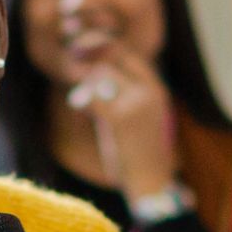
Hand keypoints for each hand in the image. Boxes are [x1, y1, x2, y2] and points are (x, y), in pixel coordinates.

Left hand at [65, 38, 176, 198]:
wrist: (152, 183)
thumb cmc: (140, 153)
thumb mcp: (140, 116)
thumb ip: (125, 92)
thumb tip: (95, 72)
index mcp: (156, 88)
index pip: (127, 53)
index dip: (104, 47)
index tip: (85, 49)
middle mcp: (149, 90)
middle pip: (111, 60)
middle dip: (89, 65)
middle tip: (76, 71)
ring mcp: (137, 102)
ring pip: (100, 75)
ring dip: (85, 86)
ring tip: (83, 101)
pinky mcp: (122, 118)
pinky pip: (92, 96)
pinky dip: (81, 99)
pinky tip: (79, 106)